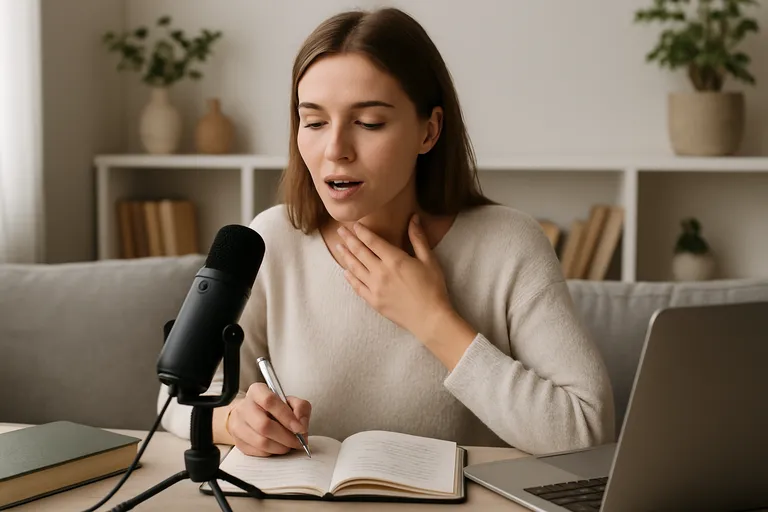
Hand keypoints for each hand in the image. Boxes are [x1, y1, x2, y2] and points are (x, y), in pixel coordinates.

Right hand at [226, 382, 310, 456]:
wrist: (251, 415)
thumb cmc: (273, 408)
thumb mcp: (290, 401)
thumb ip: (300, 408)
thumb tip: (301, 426)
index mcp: (257, 391)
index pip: (270, 401)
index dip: (287, 417)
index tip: (300, 428)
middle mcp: (244, 407)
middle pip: (264, 425)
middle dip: (286, 437)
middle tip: (298, 441)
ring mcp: (238, 426)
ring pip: (261, 442)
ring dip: (281, 447)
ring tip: (290, 445)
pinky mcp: (238, 442)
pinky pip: (258, 452)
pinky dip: (273, 452)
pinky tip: (278, 446)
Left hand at [337, 214, 453, 341]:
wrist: (429, 318)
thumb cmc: (433, 288)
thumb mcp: (429, 260)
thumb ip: (418, 238)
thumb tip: (414, 218)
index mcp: (394, 260)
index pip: (373, 241)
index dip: (362, 231)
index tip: (354, 224)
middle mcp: (381, 272)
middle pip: (360, 252)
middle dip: (349, 239)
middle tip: (340, 230)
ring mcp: (375, 288)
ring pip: (355, 268)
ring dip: (346, 256)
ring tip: (339, 247)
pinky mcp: (373, 301)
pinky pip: (357, 286)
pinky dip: (350, 278)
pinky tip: (346, 272)